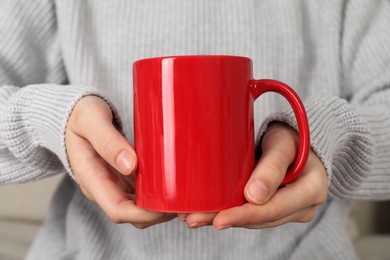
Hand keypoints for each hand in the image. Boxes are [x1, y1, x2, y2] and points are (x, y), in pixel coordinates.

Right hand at [65, 96, 175, 227]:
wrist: (72, 114)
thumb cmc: (80, 113)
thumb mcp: (90, 120)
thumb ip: (107, 141)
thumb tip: (130, 165)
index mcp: (91, 177)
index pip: (117, 210)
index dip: (144, 214)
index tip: (167, 205)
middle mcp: (102, 187)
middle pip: (132, 214)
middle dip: (158, 214)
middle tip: (184, 201)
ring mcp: (113, 184)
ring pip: (138, 208)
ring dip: (161, 207)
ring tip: (184, 196)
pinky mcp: (122, 177)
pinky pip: (141, 194)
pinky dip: (157, 195)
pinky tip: (174, 186)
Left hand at [180, 123, 326, 228]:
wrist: (297, 140)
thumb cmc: (291, 136)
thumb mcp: (283, 143)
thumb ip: (272, 166)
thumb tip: (253, 197)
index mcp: (311, 189)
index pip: (275, 208)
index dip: (245, 216)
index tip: (219, 219)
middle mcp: (303, 206)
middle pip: (261, 219)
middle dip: (228, 219)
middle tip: (194, 219)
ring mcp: (289, 210)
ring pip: (254, 221)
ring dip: (224, 219)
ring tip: (194, 217)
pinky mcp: (276, 208)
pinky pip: (253, 215)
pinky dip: (231, 213)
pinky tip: (208, 213)